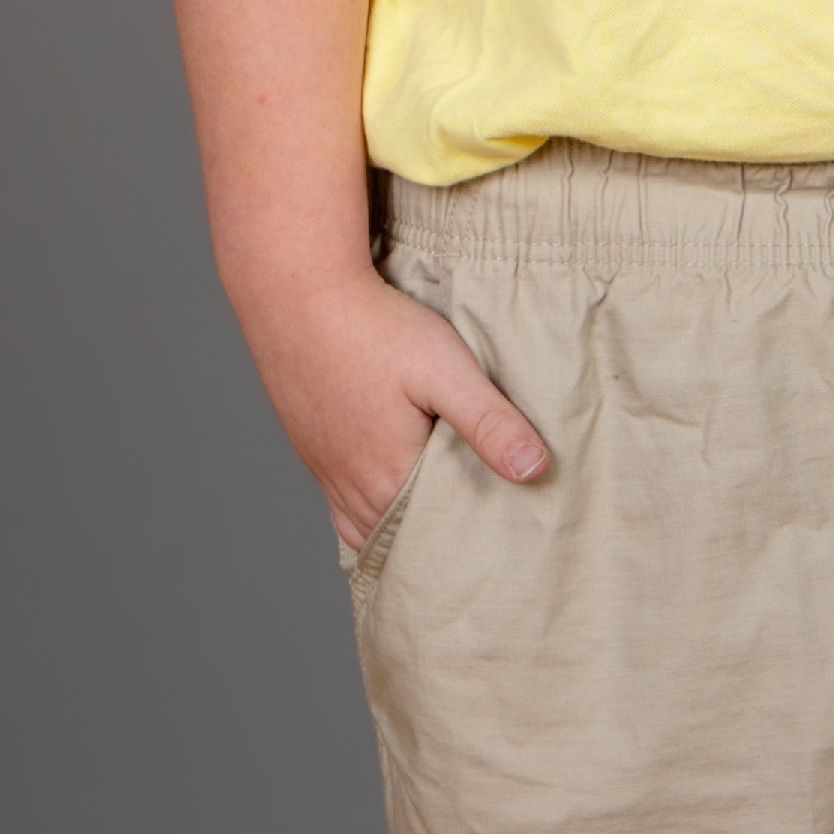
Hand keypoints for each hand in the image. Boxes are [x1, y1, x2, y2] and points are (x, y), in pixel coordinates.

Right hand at [248, 265, 549, 551]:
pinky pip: (341, 505)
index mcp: (388, 478)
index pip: (437, 537)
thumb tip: (535, 471)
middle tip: (481, 529)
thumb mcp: (445, 369)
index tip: (503, 528)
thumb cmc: (374, 328)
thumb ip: (489, 422)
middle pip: (402, 536)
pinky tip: (389, 493)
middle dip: (438, 538)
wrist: (298, 294)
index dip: (471, 535)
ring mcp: (325, 470)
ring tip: (441, 518)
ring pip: (368, 525)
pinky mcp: (311, 447)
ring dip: (402, 525)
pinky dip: (369, 510)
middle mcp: (351, 487)